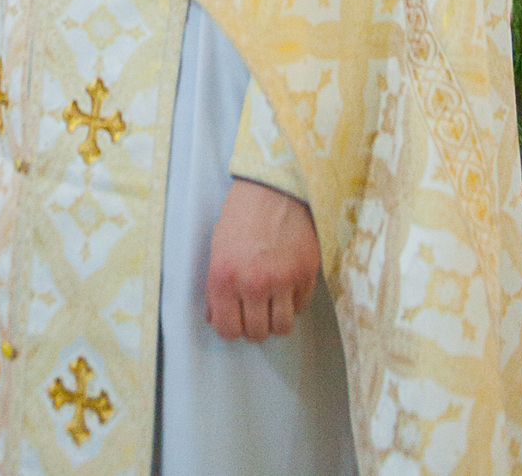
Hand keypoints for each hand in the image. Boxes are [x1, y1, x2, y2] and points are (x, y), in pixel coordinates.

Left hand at [206, 179, 320, 340]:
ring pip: (282, 327)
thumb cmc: (241, 214)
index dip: (231, 328)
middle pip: (257, 334)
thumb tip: (216, 316)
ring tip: (273, 303)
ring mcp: (282, 281)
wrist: (274, 188)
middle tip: (255, 310)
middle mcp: (252, 284)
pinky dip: (295, 301)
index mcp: (224, 277)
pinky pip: (301, 306)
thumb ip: (216, 285)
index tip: (235, 319)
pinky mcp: (306, 274)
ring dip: (277, 319)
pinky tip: (288, 284)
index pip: (227, 330)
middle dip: (255, 325)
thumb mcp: (218, 248)